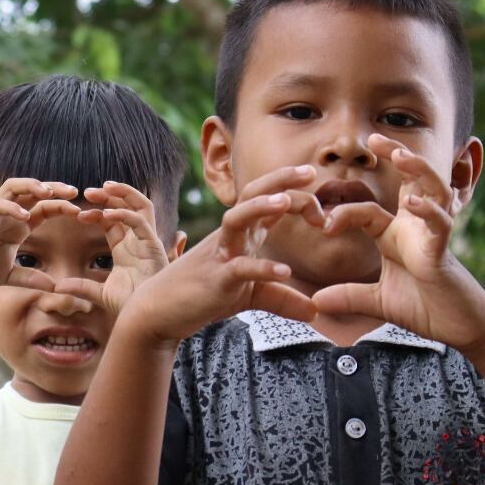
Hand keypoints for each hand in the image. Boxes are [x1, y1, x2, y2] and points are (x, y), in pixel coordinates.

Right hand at [0, 178, 80, 291]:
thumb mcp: (10, 276)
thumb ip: (31, 279)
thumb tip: (55, 287)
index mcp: (18, 225)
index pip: (44, 207)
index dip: (62, 205)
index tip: (81, 210)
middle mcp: (8, 214)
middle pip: (33, 190)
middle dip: (54, 187)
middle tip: (74, 190)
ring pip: (14, 187)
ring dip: (32, 186)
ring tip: (48, 192)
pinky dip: (11, 207)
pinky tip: (24, 216)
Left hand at [51, 182, 169, 314]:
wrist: (146, 319)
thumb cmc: (129, 306)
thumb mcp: (100, 294)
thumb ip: (81, 286)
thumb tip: (58, 286)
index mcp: (127, 248)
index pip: (113, 220)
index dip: (96, 212)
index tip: (77, 213)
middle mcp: (139, 240)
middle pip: (129, 206)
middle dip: (110, 195)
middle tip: (88, 191)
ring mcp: (148, 241)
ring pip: (141, 205)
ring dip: (122, 193)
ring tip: (102, 187)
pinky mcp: (154, 246)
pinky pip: (140, 222)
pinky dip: (124, 213)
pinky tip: (106, 213)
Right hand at [125, 167, 321, 343]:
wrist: (160, 312)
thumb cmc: (203, 295)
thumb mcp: (250, 296)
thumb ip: (282, 299)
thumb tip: (316, 311)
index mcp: (242, 234)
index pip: (268, 200)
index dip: (296, 195)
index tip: (324, 204)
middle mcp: (231, 237)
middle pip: (252, 194)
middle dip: (280, 179)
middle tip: (310, 172)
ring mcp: (221, 255)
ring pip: (237, 219)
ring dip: (261, 206)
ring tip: (287, 200)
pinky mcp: (215, 280)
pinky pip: (239, 268)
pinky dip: (262, 268)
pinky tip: (285, 271)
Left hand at [312, 135, 484, 350]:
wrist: (460, 328)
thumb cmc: (426, 308)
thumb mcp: (378, 301)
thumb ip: (349, 297)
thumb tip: (316, 302)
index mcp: (396, 235)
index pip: (368, 209)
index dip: (344, 212)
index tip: (323, 224)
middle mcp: (415, 228)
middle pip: (410, 181)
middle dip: (396, 156)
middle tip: (373, 137)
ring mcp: (432, 236)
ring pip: (431, 191)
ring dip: (417, 170)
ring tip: (400, 154)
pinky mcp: (444, 253)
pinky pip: (440, 225)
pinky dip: (429, 213)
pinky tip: (415, 204)